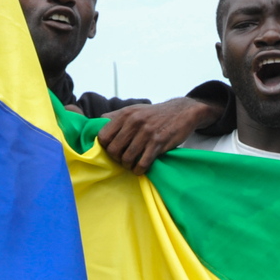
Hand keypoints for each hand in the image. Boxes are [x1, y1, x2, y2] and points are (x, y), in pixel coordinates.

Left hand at [95, 98, 217, 173]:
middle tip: (122, 160)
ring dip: (128, 166)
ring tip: (131, 166)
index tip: (112, 151)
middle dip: (116, 159)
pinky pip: (142, 163)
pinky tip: (140, 169)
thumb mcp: (134, 109)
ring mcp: (146, 133)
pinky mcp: (158, 143)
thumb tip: (96, 122)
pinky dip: (139, 170)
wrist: (182, 111)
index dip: (105, 147)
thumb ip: (115, 116)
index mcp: (125, 114)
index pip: (103, 136)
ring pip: (127, 158)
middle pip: (114, 150)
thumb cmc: (154, 114)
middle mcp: (134, 122)